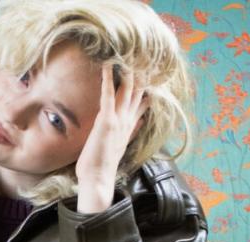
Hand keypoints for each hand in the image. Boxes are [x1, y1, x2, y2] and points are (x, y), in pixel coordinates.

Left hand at [75, 65, 147, 213]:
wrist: (98, 180)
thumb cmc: (101, 168)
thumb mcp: (119, 147)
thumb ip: (130, 132)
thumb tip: (140, 121)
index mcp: (129, 128)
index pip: (141, 103)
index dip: (146, 88)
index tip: (151, 75)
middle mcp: (127, 121)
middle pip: (138, 92)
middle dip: (142, 73)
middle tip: (145, 55)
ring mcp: (118, 120)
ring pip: (127, 90)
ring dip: (129, 71)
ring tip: (129, 52)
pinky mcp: (107, 120)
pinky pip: (109, 94)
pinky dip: (109, 78)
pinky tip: (108, 64)